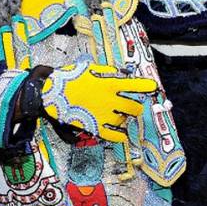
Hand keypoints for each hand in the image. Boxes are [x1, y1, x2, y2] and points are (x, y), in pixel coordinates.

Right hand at [41, 58, 157, 143]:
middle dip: (136, 106)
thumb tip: (124, 75)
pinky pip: (115, 135)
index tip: (153, 87)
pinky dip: (121, 135)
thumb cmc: (71, 79)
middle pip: (134, 107)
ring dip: (125, 118)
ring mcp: (104, 115)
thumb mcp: (92, 69)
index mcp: (110, 85)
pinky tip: (122, 133)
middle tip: (131, 105)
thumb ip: (110, 74)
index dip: (146, 86)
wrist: (52, 94)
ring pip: (125, 120)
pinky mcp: (96, 127)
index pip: (135, 85)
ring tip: (116, 114)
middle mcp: (110, 101)